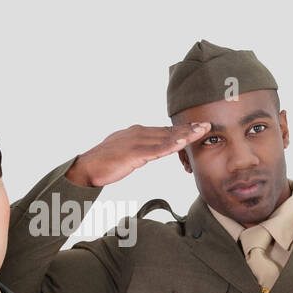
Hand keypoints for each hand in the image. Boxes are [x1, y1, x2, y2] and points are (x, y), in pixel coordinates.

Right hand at [65, 123, 211, 187]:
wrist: (86, 167)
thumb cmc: (103, 163)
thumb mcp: (125, 153)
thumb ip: (139, 150)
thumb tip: (150, 151)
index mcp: (136, 133)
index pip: (164, 131)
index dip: (182, 129)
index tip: (197, 127)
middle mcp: (138, 133)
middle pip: (168, 131)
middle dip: (188, 128)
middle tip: (207, 125)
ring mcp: (136, 142)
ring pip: (165, 137)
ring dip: (185, 134)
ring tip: (201, 131)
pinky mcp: (133, 153)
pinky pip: (156, 149)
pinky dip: (171, 145)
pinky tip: (183, 143)